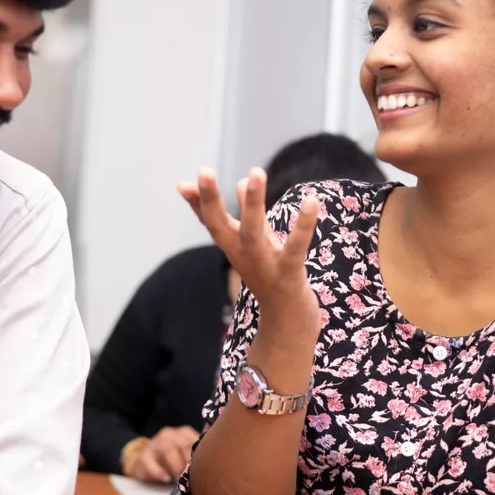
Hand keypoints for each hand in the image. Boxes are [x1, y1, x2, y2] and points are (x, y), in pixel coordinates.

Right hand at [124, 426, 197, 482]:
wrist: (146, 461)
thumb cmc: (173, 460)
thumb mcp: (186, 455)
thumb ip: (199, 455)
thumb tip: (215, 465)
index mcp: (183, 433)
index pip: (195, 440)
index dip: (200, 455)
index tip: (204, 469)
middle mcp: (169, 434)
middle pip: (182, 444)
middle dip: (188, 461)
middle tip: (192, 476)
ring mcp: (154, 443)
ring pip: (167, 449)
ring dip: (175, 466)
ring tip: (179, 478)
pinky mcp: (143, 456)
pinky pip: (149, 461)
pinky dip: (158, 471)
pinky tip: (165, 478)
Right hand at [176, 167, 320, 325]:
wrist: (287, 324)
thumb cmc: (271, 279)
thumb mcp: (257, 243)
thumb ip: (248, 214)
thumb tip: (242, 181)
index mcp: (233, 247)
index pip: (210, 222)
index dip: (197, 203)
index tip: (182, 183)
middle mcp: (242, 255)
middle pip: (221, 225)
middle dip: (211, 199)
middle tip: (204, 170)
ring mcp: (264, 265)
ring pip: (254, 231)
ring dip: (253, 203)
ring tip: (255, 171)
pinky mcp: (289, 274)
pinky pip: (296, 247)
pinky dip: (303, 225)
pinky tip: (312, 201)